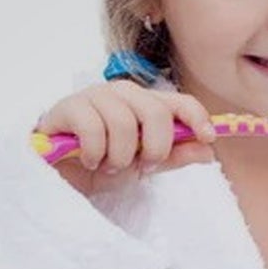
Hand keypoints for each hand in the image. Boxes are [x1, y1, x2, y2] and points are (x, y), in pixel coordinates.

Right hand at [37, 80, 216, 197]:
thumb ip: (174, 156)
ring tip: (108, 165)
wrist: (59, 175)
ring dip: (119, 156)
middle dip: (153, 147)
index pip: (178, 100)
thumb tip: (208, 150)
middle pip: (154, 111)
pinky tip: (89, 160)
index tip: (209, 137)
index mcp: (144, 103)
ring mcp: (93, 97)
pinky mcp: (67, 108)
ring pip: (123, 122)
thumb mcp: (143, 165)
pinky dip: (95, 153)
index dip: (197, 116)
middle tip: (141, 166)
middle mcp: (121, 93)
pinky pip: (92, 128)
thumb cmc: (102, 163)